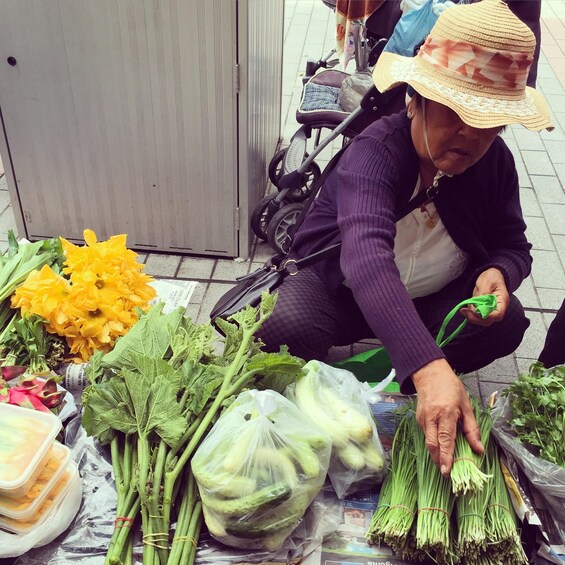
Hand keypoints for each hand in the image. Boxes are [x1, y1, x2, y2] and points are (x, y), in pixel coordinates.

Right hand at [412, 359, 483, 475]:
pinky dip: (433, 444)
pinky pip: (426, 435)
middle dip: (438, 460)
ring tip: (444, 465)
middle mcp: (432, 417)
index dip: (446, 456)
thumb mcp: (466, 405)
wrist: (429, 374)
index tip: (447, 470)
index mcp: (446, 413)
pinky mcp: (419, 419)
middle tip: (446, 473)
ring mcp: (423, 418)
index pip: (446, 439)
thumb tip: (479, 449)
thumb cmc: (451, 388)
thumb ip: (472, 428)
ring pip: (428, 442)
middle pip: (432, 444)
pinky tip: (440, 448)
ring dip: (435, 455)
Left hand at [459, 268, 508, 326]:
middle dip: (475, 318)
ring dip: (471, 316)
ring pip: (481, 320)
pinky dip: (470, 313)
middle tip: (464, 311)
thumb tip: (478, 304)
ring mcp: (490, 310)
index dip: (486, 316)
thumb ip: (483, 293)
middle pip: (488, 320)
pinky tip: (466, 307)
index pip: (497, 314)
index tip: (476, 310)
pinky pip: (476, 316)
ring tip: (464, 308)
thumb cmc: (492, 277)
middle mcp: (497, 308)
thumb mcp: (488, 281)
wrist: (491, 275)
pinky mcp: (484, 310)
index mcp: (502, 301)